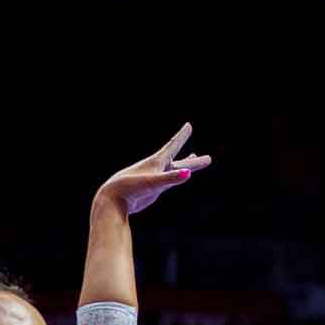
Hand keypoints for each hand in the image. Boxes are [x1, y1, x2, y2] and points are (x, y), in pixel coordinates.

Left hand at [94, 123, 210, 217]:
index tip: (188, 125)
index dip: (182, 136)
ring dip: (187, 163)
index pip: (173, 146)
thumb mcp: (153, 183)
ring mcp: (156, 178)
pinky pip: (169, 180)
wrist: (114, 199)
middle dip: (195, 159)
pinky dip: (177, 175)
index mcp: (157, 162)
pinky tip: (180, 175)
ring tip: (196, 157)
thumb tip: (188, 173)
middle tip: (209, 158)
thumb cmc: (131, 188)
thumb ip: (170, 178)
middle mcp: (158, 168)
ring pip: (176, 169)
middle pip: (180, 160)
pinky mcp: (153, 189)